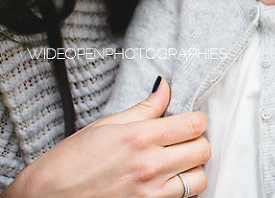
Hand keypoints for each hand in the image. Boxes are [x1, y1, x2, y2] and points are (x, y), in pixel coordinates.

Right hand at [3, 77, 209, 197]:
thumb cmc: (70, 161)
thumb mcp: (106, 125)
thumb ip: (145, 108)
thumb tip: (166, 87)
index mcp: (140, 137)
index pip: (194, 124)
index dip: (198, 119)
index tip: (190, 120)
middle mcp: (150, 165)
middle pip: (203, 150)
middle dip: (198, 142)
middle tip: (183, 141)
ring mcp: (150, 192)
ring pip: (199, 178)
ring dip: (193, 168)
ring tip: (178, 163)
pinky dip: (181, 188)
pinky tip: (167, 180)